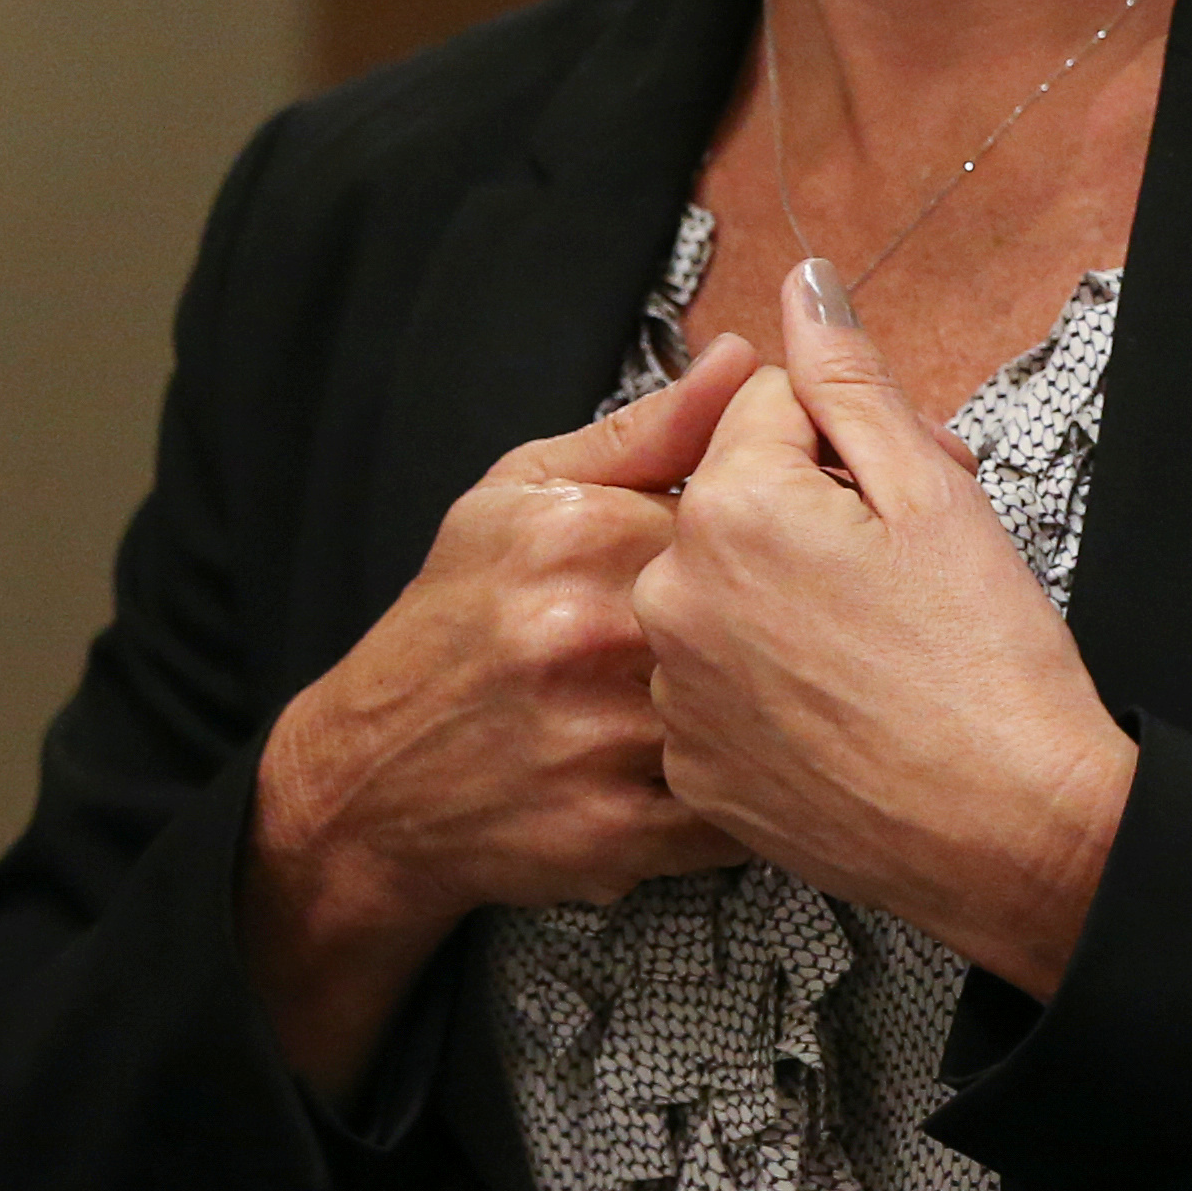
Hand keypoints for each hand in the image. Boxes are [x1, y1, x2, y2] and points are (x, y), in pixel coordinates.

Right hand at [244, 340, 762, 1091]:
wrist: (370, 779)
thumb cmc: (457, 621)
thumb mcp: (523, 496)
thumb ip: (649, 430)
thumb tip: (744, 357)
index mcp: (586, 535)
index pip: (756, 502)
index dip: (805, 517)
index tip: (820, 531)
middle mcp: (597, 634)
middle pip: (773, 608)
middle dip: (815, 612)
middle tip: (821, 622)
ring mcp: (608, 740)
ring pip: (772, 713)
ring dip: (801, 706)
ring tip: (803, 692)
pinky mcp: (621, 832)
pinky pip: (747, 809)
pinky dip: (768, 788)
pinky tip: (762, 765)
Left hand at [635, 266, 1137, 995]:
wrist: (1005, 832)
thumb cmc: (986, 663)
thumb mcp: (934, 495)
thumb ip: (851, 380)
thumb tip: (804, 283)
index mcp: (730, 509)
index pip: (776, 408)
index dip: (860, 440)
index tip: (916, 490)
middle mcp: (673, 596)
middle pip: (743, 500)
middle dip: (821, 512)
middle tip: (917, 569)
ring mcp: (676, 692)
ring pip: (730, 592)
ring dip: (793, 597)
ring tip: (889, 646)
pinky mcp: (692, 768)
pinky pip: (723, 685)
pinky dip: (777, 683)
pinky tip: (854, 705)